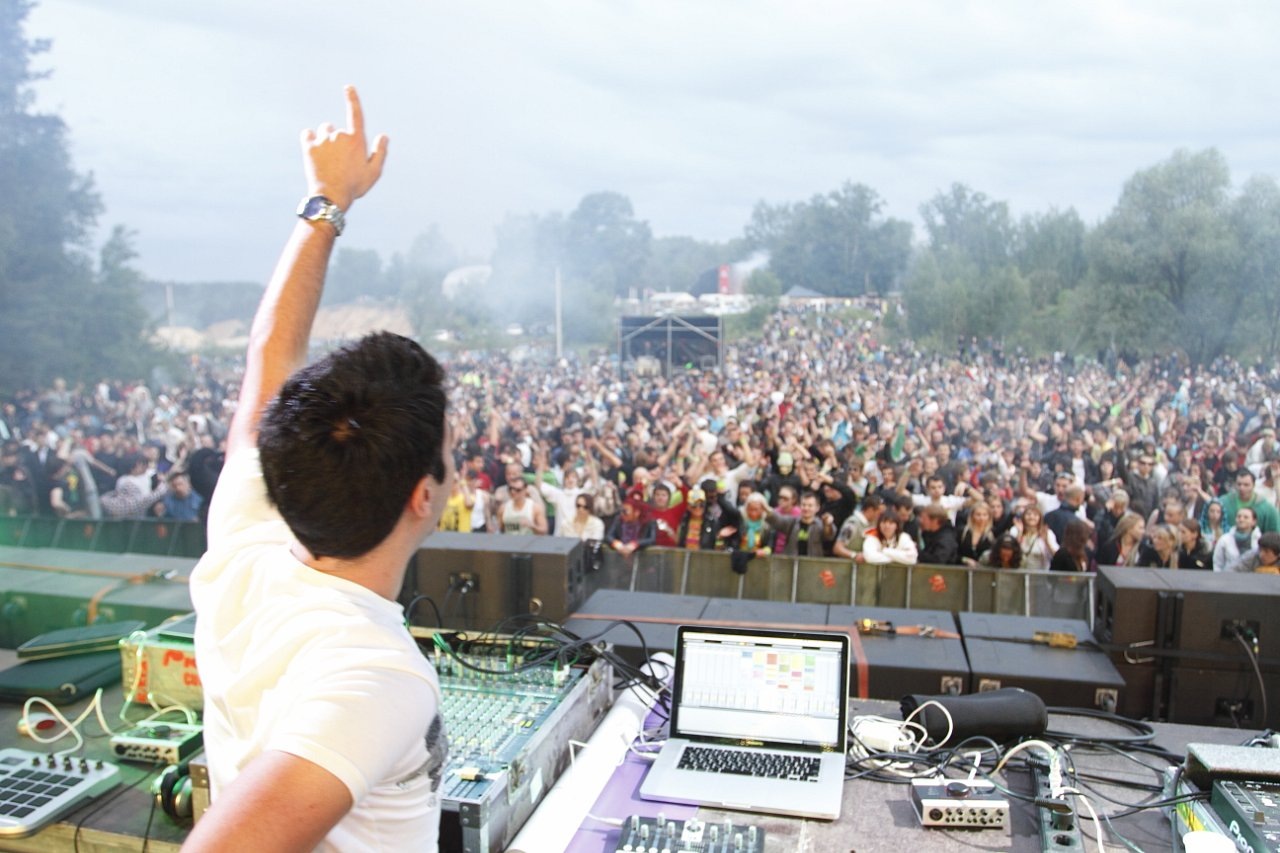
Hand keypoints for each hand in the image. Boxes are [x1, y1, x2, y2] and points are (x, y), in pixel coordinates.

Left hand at [301, 86, 388, 210]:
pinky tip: (314, 151)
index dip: (352, 99)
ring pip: (324, 131)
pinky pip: (308, 134)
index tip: (348, 87)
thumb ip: (380, 152)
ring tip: (327, 159)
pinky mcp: (309, 146)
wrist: (331, 197)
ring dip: (325, 139)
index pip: (355, 113)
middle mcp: (339, 135)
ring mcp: (323, 140)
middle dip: (339, 141)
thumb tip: (383, 136)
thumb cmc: (354, 186)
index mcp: (356, 140)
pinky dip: (310, 139)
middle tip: (340, 162)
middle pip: (337, 129)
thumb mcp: (373, 172)